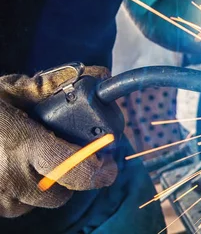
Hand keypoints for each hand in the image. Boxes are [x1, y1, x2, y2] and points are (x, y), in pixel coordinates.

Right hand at [0, 66, 116, 217]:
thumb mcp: (13, 90)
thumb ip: (55, 85)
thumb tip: (99, 73)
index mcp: (24, 145)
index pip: (75, 169)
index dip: (100, 170)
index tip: (110, 166)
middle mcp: (12, 177)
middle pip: (64, 192)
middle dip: (73, 176)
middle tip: (70, 156)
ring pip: (42, 201)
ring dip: (47, 184)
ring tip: (35, 158)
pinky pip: (20, 206)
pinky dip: (25, 191)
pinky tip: (16, 169)